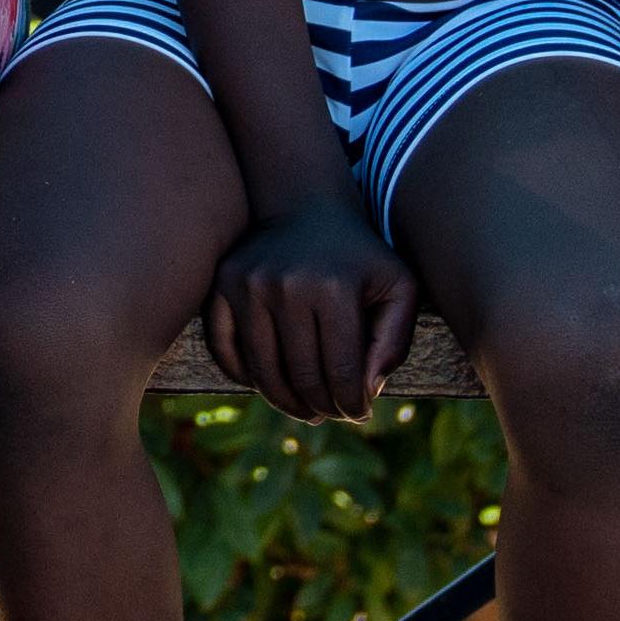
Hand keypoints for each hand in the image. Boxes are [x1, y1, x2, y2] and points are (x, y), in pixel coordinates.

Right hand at [207, 189, 416, 421]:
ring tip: (305, 409)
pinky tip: (268, 385)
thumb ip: (394, 340)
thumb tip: (366, 389)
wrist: (305, 206)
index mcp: (334, 289)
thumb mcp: (398, 287)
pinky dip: (245, 377)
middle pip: (300, 376)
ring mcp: (248, 285)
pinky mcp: (222, 284)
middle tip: (332, 414)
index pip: (340, 372)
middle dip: (321, 407)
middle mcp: (286, 286)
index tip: (358, 414)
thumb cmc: (359, 255)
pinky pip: (224, 349)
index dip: (351, 404)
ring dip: (285, 402)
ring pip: (262, 371)